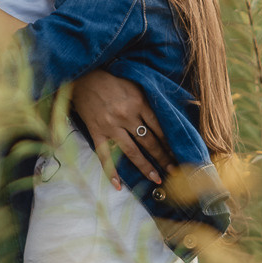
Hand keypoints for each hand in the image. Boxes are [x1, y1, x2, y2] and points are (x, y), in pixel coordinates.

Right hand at [70, 70, 173, 187]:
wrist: (83, 76)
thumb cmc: (111, 80)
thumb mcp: (135, 85)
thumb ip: (150, 100)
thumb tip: (176, 108)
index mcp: (139, 103)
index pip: (159, 129)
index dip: (170, 143)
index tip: (178, 154)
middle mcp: (127, 116)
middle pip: (149, 142)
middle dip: (163, 158)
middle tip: (174, 171)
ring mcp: (111, 126)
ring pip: (132, 151)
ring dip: (146, 167)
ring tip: (157, 179)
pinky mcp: (96, 132)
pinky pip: (104, 155)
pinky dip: (110, 171)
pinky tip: (117, 185)